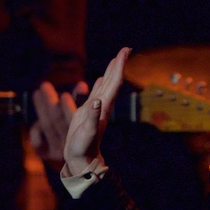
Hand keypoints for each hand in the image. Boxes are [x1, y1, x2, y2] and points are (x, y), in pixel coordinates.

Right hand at [33, 46, 130, 175]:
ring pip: (106, 85)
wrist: (83, 160)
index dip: (119, 66)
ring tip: (115, 59)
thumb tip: (96, 101)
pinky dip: (100, 84)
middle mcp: (103, 105)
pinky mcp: (90, 113)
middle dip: (118, 64)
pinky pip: (97, 93)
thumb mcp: (87, 133)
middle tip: (126, 49)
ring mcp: (97, 109)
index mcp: (104, 107)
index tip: (125, 52)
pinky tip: (102, 79)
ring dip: (111, 71)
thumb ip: (92, 117)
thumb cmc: (83, 148)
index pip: (114, 82)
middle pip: (113, 81)